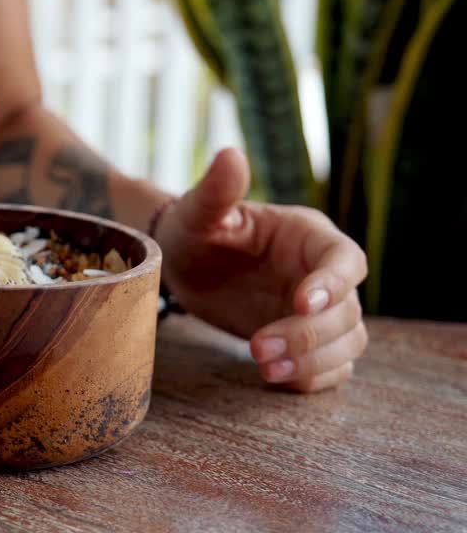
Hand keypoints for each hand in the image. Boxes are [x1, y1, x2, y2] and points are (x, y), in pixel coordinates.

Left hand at [154, 149, 368, 391]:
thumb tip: (229, 154)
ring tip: (263, 367)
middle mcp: (322, 275)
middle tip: (258, 346)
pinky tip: (273, 378)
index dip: (332, 283)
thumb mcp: (199, 212)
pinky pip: (331, 368)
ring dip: (312, 361)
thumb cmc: (194, 230)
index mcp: (308, 238)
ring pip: (347, 344)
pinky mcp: (306, 343)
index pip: (344, 260)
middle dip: (309, 334)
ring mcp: (318, 312)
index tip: (300, 302)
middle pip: (348, 311)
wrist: (184, 265)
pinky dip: (311, 378)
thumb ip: (216, 190)